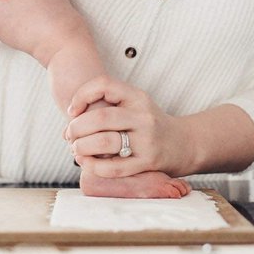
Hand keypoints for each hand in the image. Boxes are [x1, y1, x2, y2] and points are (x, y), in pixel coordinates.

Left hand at [65, 76, 191, 178]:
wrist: (184, 143)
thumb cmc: (149, 123)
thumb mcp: (134, 105)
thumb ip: (108, 105)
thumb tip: (71, 118)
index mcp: (137, 96)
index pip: (103, 85)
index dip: (81, 95)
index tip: (73, 110)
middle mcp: (143, 116)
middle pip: (100, 117)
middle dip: (76, 127)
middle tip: (69, 135)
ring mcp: (146, 140)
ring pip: (104, 143)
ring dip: (81, 147)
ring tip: (76, 149)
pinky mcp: (147, 162)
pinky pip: (113, 168)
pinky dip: (93, 167)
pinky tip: (87, 163)